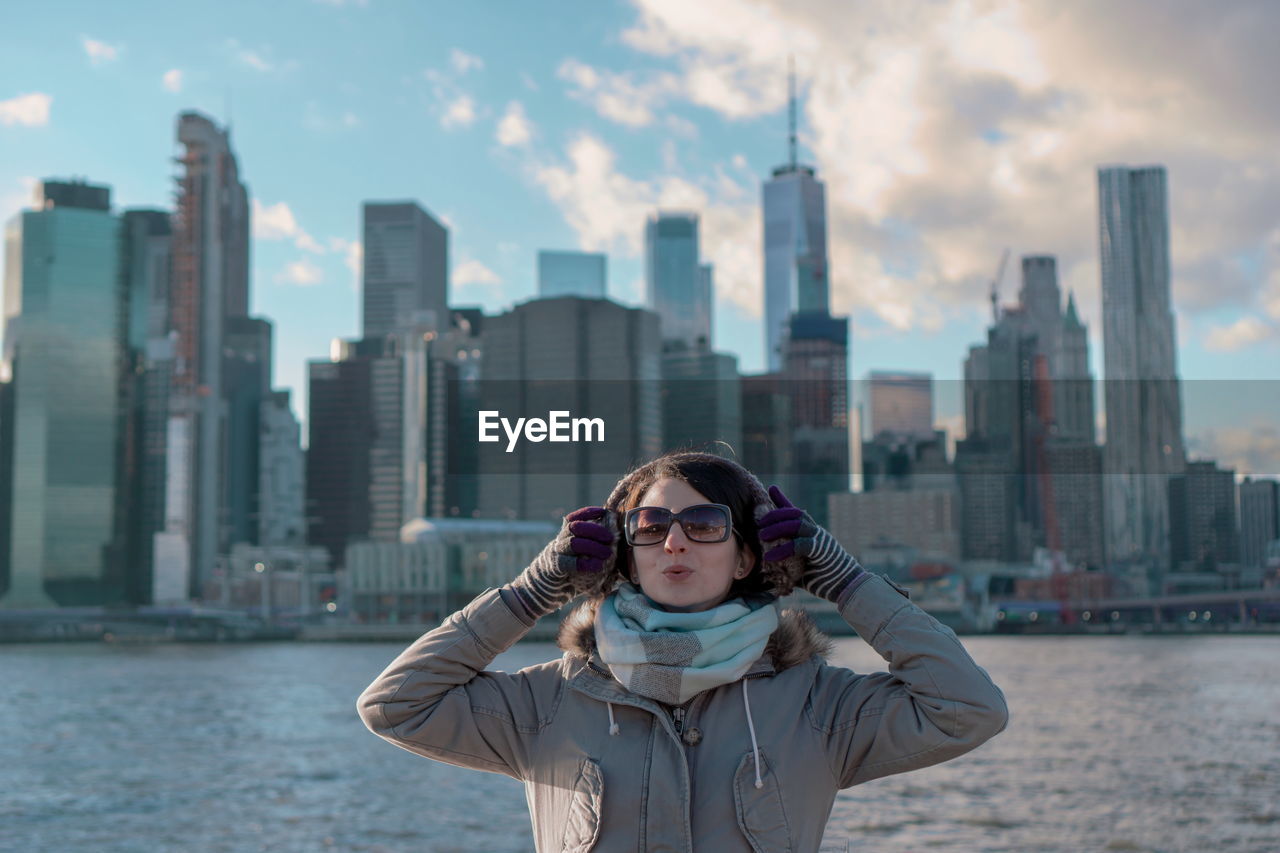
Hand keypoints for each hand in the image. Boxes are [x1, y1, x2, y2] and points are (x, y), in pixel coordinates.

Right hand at [509, 507, 615, 617]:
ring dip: (593, 546)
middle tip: (610, 538)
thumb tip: (613, 548)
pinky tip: (596, 566)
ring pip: (573, 543)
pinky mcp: (555, 568)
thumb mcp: (575, 558)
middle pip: (575, 527)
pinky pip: (569, 563)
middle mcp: (559, 542)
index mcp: (564, 536)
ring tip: (607, 554)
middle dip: (595, 530)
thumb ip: (589, 551)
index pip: (574, 518)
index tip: (603, 512)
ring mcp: (556, 554)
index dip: (588, 512)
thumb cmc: (565, 575)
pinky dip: (585, 564)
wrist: (540, 591)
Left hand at [757, 486, 863, 602]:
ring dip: (777, 528)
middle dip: (775, 514)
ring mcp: (820, 539)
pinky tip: (770, 557)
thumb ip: (785, 562)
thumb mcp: (798, 567)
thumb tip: (767, 567)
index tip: (772, 488)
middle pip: (794, 513)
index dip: (783, 499)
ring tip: (762, 536)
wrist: (845, 586)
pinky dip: (783, 550)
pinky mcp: (821, 550)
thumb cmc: (821, 578)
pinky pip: (800, 544)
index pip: (795, 512)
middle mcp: (815, 531)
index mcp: (810, 532)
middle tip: (760, 523)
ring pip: (797, 523)